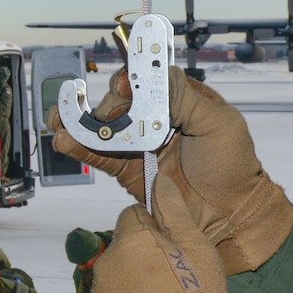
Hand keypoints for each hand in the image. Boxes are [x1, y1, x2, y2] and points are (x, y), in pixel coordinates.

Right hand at [48, 68, 292, 273]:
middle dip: (110, 104)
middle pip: (119, 99)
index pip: (148, 79)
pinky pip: (98, 155)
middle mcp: (154, 117)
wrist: (230, 215)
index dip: (133, 78)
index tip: (126, 85)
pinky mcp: (126, 169)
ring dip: (78, 120)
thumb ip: (185, 99)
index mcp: (180, 99)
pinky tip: (64, 140)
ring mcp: (137, 143)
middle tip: (112, 116)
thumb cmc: (232, 165)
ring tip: (60, 119)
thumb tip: (153, 77)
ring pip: (102, 126)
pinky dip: (78, 147)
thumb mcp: (219, 124)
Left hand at [92, 187, 228, 292]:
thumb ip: (173, 210)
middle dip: (143, 253)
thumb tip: (159, 178)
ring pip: (117, 274)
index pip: (133, 215)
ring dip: (134, 279)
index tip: (174, 246)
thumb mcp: (196, 246)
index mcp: (130, 238)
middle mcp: (108, 262)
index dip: (154, 226)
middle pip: (124, 246)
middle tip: (173, 275)